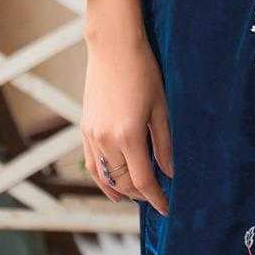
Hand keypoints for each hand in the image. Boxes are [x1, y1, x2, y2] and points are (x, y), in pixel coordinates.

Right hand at [81, 0, 173, 212]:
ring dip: (120, 190)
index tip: (167, 208)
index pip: (143, 181)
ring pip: (104, 176)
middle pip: (123, 182)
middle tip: (157, 199)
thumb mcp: (161, 108)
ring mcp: (92, 135)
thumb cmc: (143, 71)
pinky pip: (91, 163)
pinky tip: (112, 184)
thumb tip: (170, 172)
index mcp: (128, 136)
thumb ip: (165, 144)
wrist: (113, 46)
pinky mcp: (84, 128)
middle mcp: (106, 140)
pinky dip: (102, 178)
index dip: (156, 198)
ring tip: (135, 198)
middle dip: (140, 195)